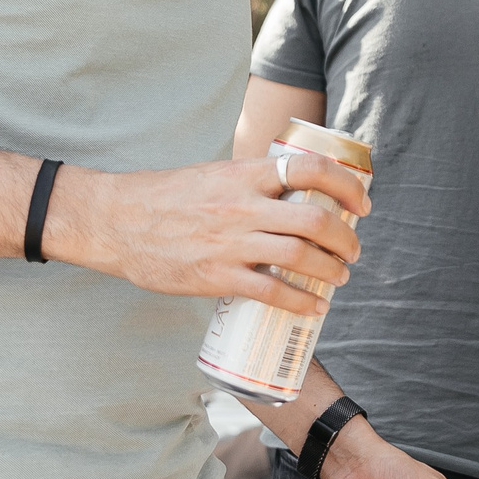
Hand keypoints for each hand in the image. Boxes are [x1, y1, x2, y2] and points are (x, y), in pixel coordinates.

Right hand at [52, 153, 369, 313]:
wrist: (117, 221)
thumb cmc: (167, 197)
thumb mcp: (214, 174)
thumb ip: (251, 182)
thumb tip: (293, 192)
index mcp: (245, 174)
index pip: (311, 170)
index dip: (346, 187)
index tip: (361, 206)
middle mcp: (242, 205)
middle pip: (315, 221)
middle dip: (345, 240)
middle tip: (352, 250)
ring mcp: (230, 242)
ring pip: (299, 257)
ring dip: (330, 271)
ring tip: (338, 278)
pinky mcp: (216, 276)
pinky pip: (271, 292)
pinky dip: (301, 302)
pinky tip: (314, 307)